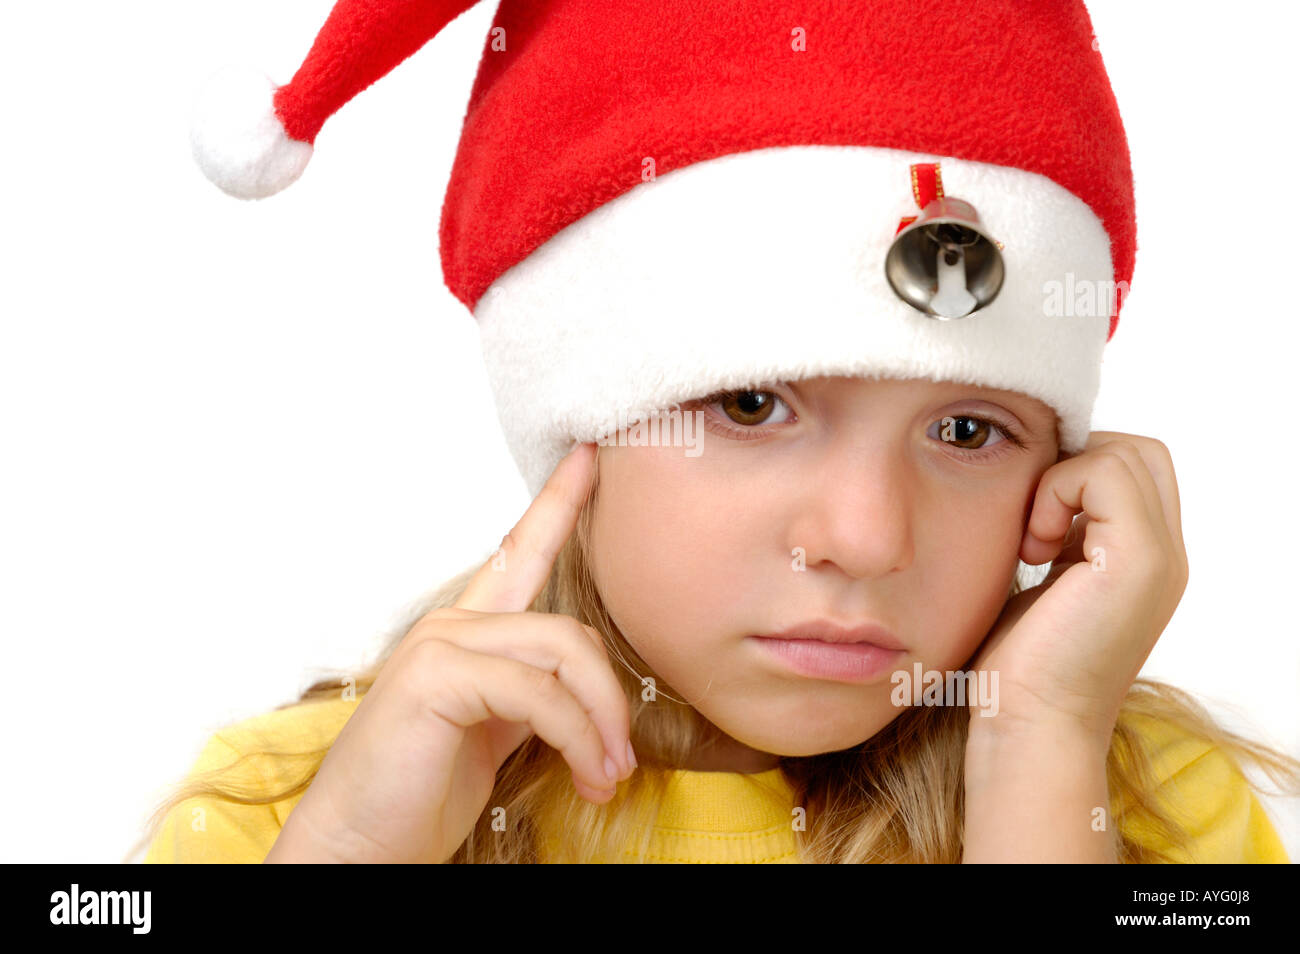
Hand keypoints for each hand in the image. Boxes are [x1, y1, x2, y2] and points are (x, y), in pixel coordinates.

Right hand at [265, 441, 634, 863]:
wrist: (359, 848)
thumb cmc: (420, 794)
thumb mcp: (493, 734)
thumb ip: (533, 697)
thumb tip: (598, 702)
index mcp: (467, 634)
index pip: (519, 553)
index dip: (559, 503)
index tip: (592, 457)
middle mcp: (452, 626)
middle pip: (571, 631)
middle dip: (610, 699)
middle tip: (620, 763)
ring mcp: (440, 645)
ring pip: (564, 656)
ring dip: (600, 724)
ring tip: (605, 777)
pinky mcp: (437, 675)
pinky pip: (541, 694)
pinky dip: (577, 739)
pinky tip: (585, 777)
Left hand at [966, 432, 1188, 740]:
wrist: (1027, 724)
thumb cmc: (1018, 664)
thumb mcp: (1044, 581)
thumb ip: (1057, 533)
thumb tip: (1034, 485)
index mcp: (1145, 558)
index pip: (1134, 465)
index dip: (1076, 470)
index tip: (1032, 521)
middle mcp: (1166, 555)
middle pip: (1137, 450)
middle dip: (1072, 466)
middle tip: (1034, 524)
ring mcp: (1160, 557)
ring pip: (1123, 452)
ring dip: (1061, 482)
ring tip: (1034, 544)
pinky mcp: (1139, 560)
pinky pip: (1103, 472)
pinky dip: (1056, 493)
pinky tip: (1034, 552)